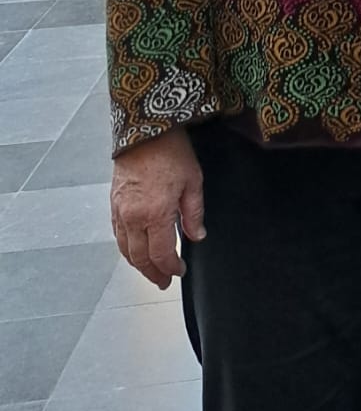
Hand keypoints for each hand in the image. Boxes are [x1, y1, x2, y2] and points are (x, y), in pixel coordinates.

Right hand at [110, 129, 205, 287]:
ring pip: (126, 250)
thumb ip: (194, 213)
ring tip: (151, 271)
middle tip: (164, 281)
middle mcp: (134, 217)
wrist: (144, 129)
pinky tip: (135, 250)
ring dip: (138, 265)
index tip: (180, 271)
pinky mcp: (113, 204)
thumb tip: (198, 235)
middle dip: (153, 273)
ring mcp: (120, 212)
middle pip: (140, 258)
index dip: (171, 267)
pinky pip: (118, 235)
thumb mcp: (193, 181)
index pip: (162, 254)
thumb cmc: (171, 151)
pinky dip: (127, 249)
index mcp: (156, 213)